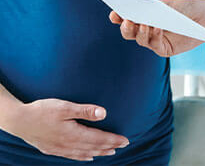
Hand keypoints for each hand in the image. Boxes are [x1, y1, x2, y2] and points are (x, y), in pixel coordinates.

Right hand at [7, 99, 128, 161]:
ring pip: (84, 153)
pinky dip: (83, 157)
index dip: (113, 140)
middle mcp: (68, 145)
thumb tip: (104, 113)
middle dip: (109, 146)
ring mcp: (60, 149)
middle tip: (123, 145)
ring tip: (110, 152)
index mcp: (73, 134)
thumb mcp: (65, 107)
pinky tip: (88, 157)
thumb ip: (85, 110)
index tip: (126, 140)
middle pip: (94, 148)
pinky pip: (72, 156)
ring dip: (99, 152)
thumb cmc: (42, 110)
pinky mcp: (53, 149)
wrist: (19, 121)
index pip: (98, 139)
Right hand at [109, 0, 204, 56]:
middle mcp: (146, 29)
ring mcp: (154, 41)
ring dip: (140, 32)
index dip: (118, 17)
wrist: (203, 15)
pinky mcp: (164, 49)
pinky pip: (155, 45)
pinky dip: (155, 36)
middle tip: (127, 20)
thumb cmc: (185, 7)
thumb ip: (152, 10)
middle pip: (129, 32)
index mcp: (143, 16)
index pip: (126, 18)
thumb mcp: (167, 5)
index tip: (114, 13)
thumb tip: (136, 13)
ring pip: (140, 40)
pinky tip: (157, 28)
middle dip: (126, 27)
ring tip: (143, 24)